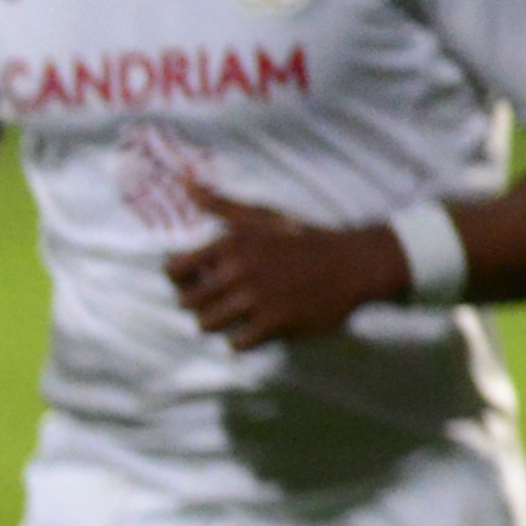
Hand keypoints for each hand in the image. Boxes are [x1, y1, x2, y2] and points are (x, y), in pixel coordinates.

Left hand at [166, 206, 406, 346]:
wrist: (352, 264)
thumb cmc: (300, 239)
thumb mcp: (260, 216)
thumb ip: (219, 204)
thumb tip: (185, 181)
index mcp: (231, 243)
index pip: (173, 270)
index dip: (180, 279)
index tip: (196, 280)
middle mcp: (238, 270)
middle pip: (187, 302)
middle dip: (200, 303)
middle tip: (220, 299)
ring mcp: (256, 298)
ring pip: (206, 325)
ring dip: (219, 322)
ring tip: (236, 313)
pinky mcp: (274, 323)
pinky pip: (236, 343)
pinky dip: (243, 339)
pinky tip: (257, 326)